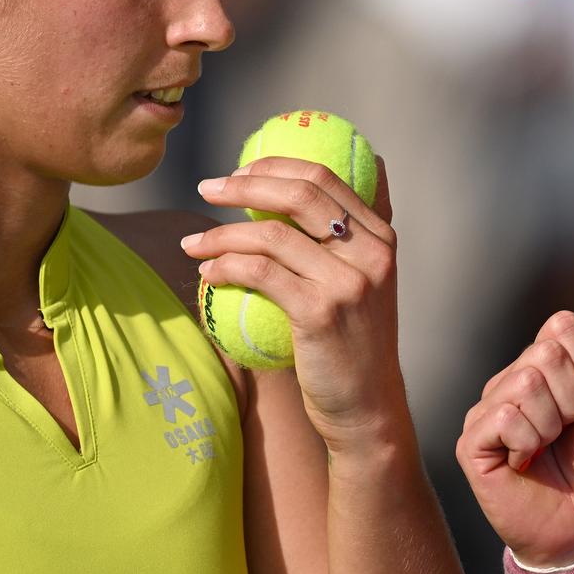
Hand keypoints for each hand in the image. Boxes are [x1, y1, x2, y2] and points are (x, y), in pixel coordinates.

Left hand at [182, 155, 405, 455]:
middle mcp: (371, 252)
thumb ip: (352, 235)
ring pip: (272, 235)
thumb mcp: (367, 282)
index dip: (274, 164)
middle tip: (207, 188)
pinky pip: (260, 273)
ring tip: (192, 243)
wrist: (367, 408)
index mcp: (381, 235)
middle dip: (244, 183)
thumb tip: (327, 179)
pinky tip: (207, 274)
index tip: (239, 170)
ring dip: (221, 233)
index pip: (324, 176)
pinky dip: (226, 267)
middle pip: (299, 193)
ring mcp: (348, 281)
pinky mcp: (321, 311)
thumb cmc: (354, 344)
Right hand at [455, 311, 573, 568]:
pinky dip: (528, 444)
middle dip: (573, 400)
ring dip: (551, 426)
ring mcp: (488, 408)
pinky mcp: (472, 441)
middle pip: (545, 353)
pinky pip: (505, 418)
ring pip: (525, 384)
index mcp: (546, 367)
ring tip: (546, 449)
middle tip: (568, 432)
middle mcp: (512, 379)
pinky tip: (525, 462)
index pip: (561, 324)